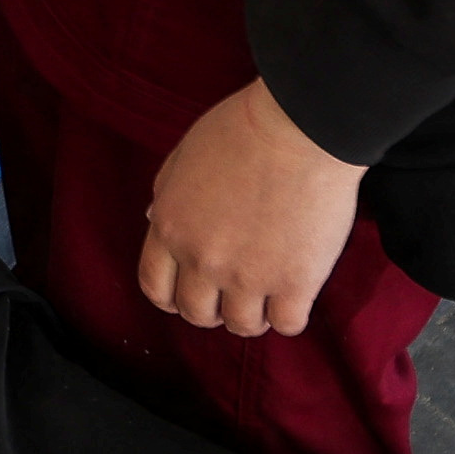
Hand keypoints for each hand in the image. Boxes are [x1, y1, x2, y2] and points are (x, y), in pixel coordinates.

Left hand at [135, 80, 368, 339]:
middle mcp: (202, 259)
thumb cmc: (243, 129)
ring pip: (241, 325)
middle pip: (196, 313)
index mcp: (170, 227)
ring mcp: (248, 275)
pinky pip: (286, 324)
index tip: (190, 294)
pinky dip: (289, 315)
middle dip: (212, 310)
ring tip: (266, 297)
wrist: (300, 128)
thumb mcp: (183, 156)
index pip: (155, 286)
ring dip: (251, 316)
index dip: (172, 297)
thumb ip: (166, 195)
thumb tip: (154, 222)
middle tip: (232, 295)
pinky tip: (295, 297)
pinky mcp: (294, 282)